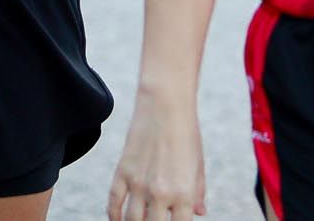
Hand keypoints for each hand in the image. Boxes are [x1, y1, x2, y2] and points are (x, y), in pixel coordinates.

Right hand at [107, 94, 205, 220]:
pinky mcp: (122, 171)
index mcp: (184, 194)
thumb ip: (198, 192)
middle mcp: (161, 193)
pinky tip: (116, 220)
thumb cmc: (187, 134)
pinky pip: (114, 201)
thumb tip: (200, 213)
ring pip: (132, 220)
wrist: (165, 105)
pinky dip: (113, 215)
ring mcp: (139, 183)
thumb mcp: (198, 165)